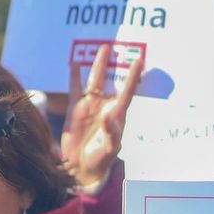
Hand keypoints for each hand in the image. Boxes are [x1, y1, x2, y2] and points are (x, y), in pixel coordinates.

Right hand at [61, 49, 143, 192]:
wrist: (82, 167)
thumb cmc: (101, 160)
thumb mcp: (110, 149)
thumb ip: (111, 133)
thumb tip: (108, 116)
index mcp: (116, 115)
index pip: (127, 92)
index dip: (132, 77)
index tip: (139, 62)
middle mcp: (104, 106)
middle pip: (111, 80)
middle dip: (115, 65)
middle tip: (119, 47)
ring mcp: (90, 106)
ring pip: (94, 80)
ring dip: (97, 65)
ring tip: (103, 48)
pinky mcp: (75, 108)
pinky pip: (75, 88)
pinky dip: (74, 76)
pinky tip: (75, 63)